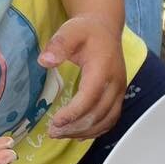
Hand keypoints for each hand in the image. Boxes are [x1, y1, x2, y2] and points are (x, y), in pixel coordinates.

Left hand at [40, 14, 126, 139]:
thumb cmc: (86, 31)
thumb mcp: (69, 31)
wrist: (105, 28)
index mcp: (103, 68)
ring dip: (85, 131)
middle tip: (52, 132)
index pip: (90, 97)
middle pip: (99, 113)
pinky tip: (80, 134)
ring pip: (106, 119)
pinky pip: (111, 118)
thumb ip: (58, 45)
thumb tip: (45, 61)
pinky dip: (97, 130)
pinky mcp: (118, 95)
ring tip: (62, 134)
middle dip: (76, 126)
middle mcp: (115, 83)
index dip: (74, 113)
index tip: (55, 121)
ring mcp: (119, 91)